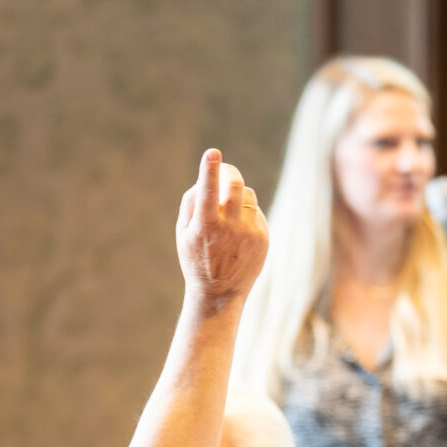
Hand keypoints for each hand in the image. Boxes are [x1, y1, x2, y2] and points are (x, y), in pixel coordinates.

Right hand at [176, 147, 267, 310]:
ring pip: (247, 195)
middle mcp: (229, 228)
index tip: (212, 153)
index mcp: (204, 226)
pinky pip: (256, 211)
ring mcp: (249, 233)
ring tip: (227, 212)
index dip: (209, 170)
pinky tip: (238, 233)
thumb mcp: (183, 233)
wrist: (220, 293)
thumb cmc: (196, 258)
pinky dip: (246, 214)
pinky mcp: (263, 237)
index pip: (207, 191)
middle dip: (229, 171)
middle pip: (235, 185)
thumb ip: (191, 203)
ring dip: (236, 195)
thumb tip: (207, 177)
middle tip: (224, 169)